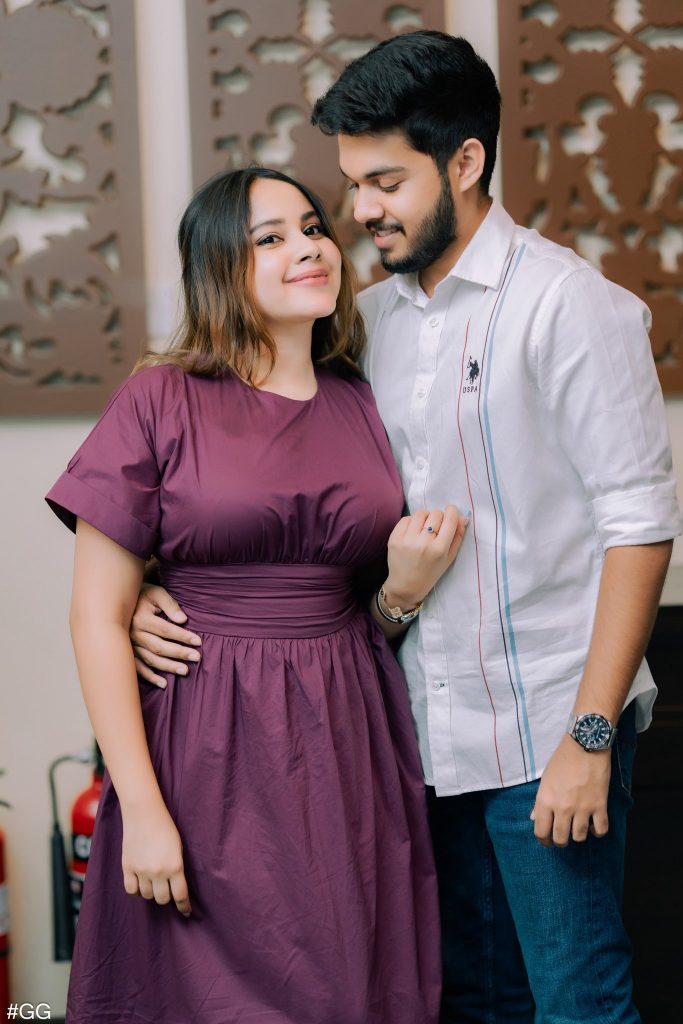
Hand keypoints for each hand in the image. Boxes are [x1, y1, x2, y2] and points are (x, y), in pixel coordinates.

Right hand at [122, 800, 191, 916]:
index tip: (186, 912)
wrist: (144, 813)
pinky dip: (136, 890)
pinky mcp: (127, 867)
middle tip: (166, 890)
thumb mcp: (179, 847)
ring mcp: (141, 870)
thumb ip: (177, 868)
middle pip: (162, 899)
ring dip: (151, 891)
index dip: (184, 906)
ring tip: (153, 881)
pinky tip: (140, 883)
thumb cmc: (165, 828)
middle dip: (166, 897)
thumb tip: (177, 887)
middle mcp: (158, 871)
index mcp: (175, 866)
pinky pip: (131, 890)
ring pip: (147, 895)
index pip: (180, 895)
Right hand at [131, 583, 201, 686]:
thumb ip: (170, 605)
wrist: (117, 600)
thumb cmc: (142, 595)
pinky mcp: (127, 652)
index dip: (182, 636)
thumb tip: (182, 620)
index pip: (166, 630)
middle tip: (196, 658)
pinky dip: (150, 677)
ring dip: (168, 667)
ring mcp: (129, 645)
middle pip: (159, 647)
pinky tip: (163, 684)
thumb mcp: (156, 593)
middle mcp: (133, 634)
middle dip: (179, 653)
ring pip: (150, 659)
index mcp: (141, 619)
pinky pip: (137, 668)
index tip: (198, 642)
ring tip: (185, 671)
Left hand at [384, 506, 467, 608]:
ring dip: (424, 518)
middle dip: (438, 517)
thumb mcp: (449, 558)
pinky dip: (411, 522)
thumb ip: (457, 537)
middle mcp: (423, 543)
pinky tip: (412, 532)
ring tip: (423, 529)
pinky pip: (406, 518)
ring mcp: (407, 540)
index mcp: (439, 549)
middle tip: (436, 527)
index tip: (450, 512)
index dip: (452, 512)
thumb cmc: (431, 573)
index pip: (450, 520)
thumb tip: (462, 516)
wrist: (406, 586)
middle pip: (435, 514)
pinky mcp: (394, 538)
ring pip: (420, 513)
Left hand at [530, 734, 610, 846]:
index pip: (541, 832)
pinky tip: (594, 824)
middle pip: (560, 839)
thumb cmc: (562, 759)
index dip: (543, 840)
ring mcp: (582, 808)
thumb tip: (535, 818)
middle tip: (562, 837)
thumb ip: (540, 800)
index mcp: (546, 800)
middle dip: (560, 841)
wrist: (585, 745)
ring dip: (578, 835)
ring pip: (580, 837)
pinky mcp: (600, 805)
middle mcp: (563, 808)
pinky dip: (597, 831)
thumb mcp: (545, 778)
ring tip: (578, 827)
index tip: (547, 840)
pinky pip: (600, 830)